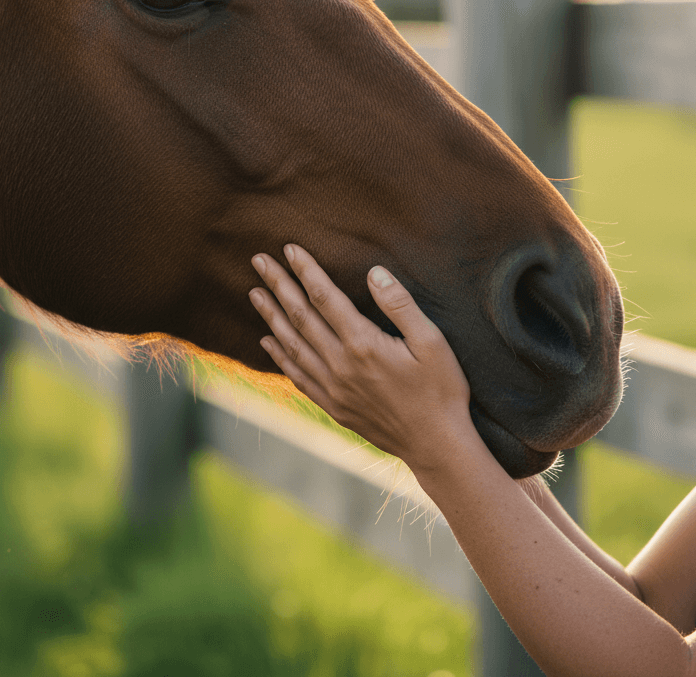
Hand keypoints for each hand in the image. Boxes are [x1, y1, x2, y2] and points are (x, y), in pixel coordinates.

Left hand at [248, 244, 474, 473]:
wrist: (436, 446)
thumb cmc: (441, 390)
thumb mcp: (432, 342)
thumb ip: (400, 305)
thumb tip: (374, 272)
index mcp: (364, 344)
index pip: (325, 297)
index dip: (306, 270)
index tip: (289, 249)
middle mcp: (341, 365)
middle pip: (301, 317)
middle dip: (279, 285)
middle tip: (258, 261)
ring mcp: (334, 388)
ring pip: (293, 345)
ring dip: (272, 317)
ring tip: (254, 294)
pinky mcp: (334, 406)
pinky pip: (298, 376)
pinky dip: (280, 356)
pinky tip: (268, 341)